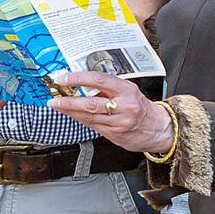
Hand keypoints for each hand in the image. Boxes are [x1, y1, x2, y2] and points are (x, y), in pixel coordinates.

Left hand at [48, 73, 173, 154]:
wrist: (159, 128)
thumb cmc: (141, 107)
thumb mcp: (129, 90)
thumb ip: (108, 88)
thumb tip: (83, 83)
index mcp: (127, 90)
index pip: (99, 81)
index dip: (79, 79)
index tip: (65, 78)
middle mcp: (124, 106)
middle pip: (91, 103)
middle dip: (69, 101)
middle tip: (55, 98)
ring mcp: (119, 122)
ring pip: (89, 117)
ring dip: (70, 111)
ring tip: (58, 105)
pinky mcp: (115, 134)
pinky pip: (92, 126)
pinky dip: (80, 119)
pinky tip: (72, 115)